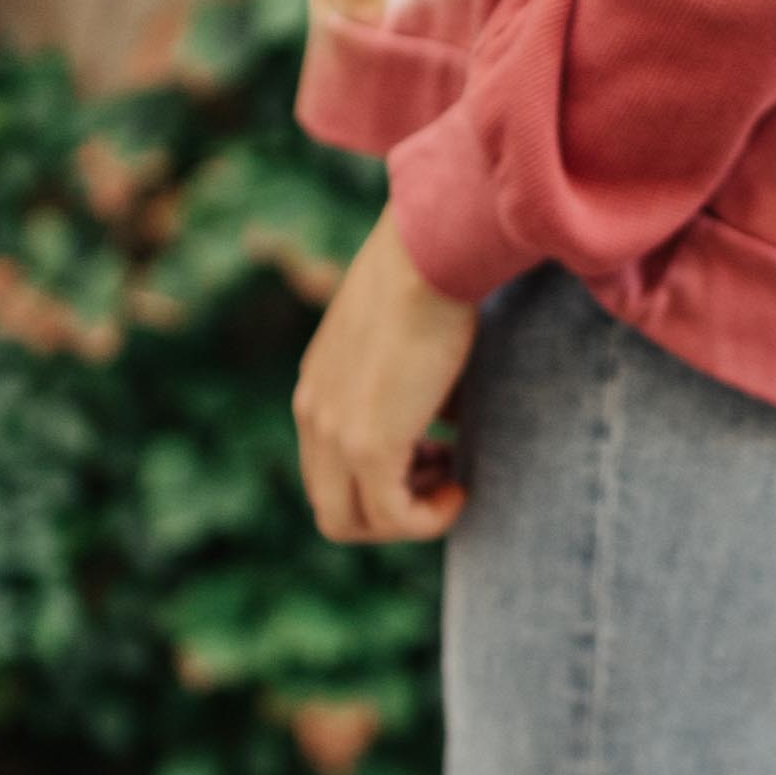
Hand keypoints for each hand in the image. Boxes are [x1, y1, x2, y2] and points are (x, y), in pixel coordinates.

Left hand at [292, 209, 477, 543]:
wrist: (430, 253)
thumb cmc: (432, 278)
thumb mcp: (404, 338)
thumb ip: (409, 384)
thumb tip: (447, 419)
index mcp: (316, 388)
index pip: (327, 468)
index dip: (379, 478)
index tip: (433, 453)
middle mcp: (313, 415)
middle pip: (331, 506)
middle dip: (389, 508)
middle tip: (443, 475)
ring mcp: (333, 433)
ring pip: (351, 522)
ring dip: (408, 518)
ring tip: (455, 483)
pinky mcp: (367, 445)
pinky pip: (392, 517)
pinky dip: (428, 519)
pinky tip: (462, 489)